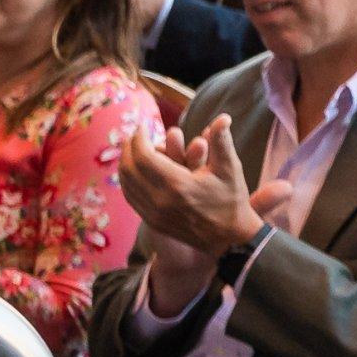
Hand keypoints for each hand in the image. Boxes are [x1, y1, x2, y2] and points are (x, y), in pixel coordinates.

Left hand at [122, 117, 285, 300]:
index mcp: (178, 185)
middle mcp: (161, 200)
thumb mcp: (230, 169)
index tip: (143, 126)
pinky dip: (128, 180)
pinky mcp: (153, 221)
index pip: (144, 156)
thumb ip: (221, 141)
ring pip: (126, 184)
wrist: (229, 239)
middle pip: (129, 168)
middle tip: (136, 135)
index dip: (139, 138)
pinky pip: (131, 197)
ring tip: (133, 150)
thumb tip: (223, 117)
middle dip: (129, 147)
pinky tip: (135, 171)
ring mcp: (154, 213)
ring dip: (126, 163)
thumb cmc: (231, 201)